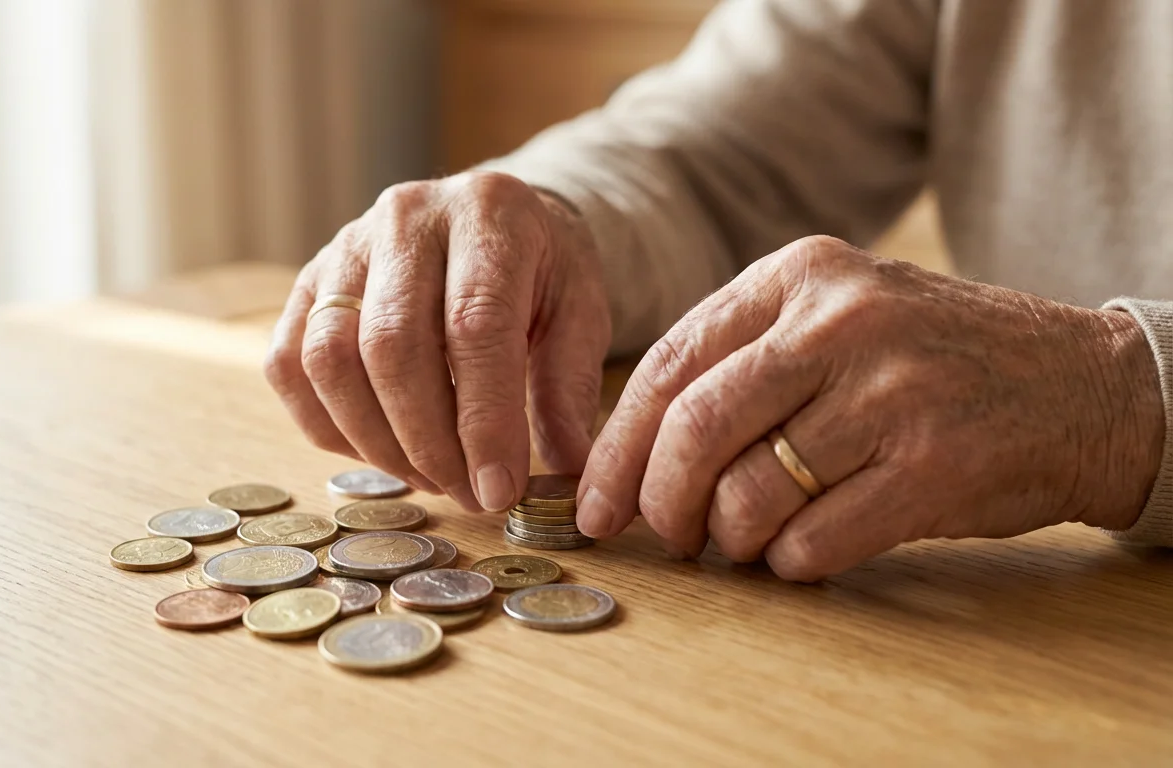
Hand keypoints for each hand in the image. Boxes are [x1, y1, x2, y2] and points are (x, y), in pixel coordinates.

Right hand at [265, 172, 610, 511]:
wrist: (492, 219)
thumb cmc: (541, 271)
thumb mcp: (581, 311)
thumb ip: (569, 386)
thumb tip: (566, 471)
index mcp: (488, 213)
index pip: (474, 325)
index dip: (483, 420)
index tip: (499, 489)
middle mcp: (406, 218)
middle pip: (391, 345)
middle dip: (427, 442)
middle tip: (467, 495)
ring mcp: (345, 246)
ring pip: (329, 358)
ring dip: (375, 441)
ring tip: (429, 478)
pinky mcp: (307, 282)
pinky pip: (289, 365)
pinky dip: (326, 425)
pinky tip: (378, 451)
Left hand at [575, 236, 1163, 579]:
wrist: (1087, 385)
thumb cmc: (935, 361)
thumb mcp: (839, 316)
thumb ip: (743, 360)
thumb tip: (632, 453)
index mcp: (801, 276)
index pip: (670, 363)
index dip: (617, 445)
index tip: (596, 501)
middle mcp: (842, 322)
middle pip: (694, 427)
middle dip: (659, 501)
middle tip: (664, 536)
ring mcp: (892, 391)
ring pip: (749, 493)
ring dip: (731, 539)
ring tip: (747, 541)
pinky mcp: (934, 464)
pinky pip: (813, 541)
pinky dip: (791, 563)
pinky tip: (806, 551)